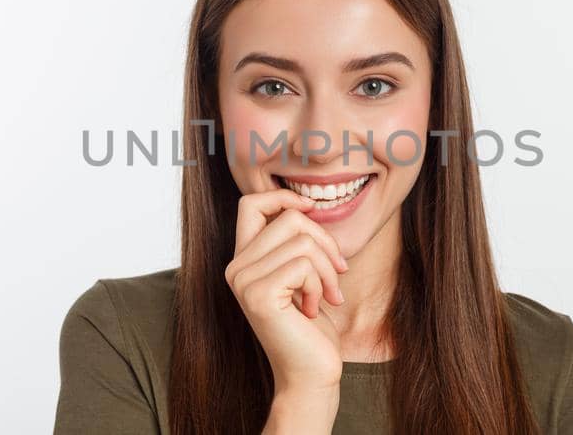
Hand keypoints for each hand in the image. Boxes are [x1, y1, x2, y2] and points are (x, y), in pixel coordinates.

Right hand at [226, 189, 350, 394]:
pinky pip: (303, 264)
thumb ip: (295, 244)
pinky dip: (320, 284)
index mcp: (243, 261)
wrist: (310, 375)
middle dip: (325, 241)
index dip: (284, 197)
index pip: (251, 203)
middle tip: (337, 273)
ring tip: (326, 296)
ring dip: (327, 269)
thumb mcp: (303, 276)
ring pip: (302, 241)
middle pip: (288, 218)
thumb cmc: (311, 329)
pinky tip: (313, 309)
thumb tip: (307, 205)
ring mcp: (243, 282)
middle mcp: (235, 268)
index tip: (312, 209)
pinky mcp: (259, 295)